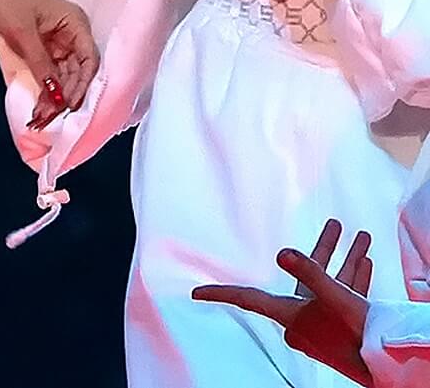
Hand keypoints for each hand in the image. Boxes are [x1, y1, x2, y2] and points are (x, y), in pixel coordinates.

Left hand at [0, 0, 97, 128]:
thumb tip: (57, 97)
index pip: (90, 61)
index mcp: (76, 24)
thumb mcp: (22, 33)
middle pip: (78, 72)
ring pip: (64, 76)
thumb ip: (42, 65)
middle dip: (65, 96)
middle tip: (48, 118)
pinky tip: (40, 105)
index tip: (69, 106)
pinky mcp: (45, 48)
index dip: (82, 86)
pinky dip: (46, 88)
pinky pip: (51, 72)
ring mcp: (59, 42)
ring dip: (55, 97)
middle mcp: (73, 34)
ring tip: (41, 118)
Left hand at [194, 219, 374, 386]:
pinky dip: (355, 277)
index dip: (220, 293)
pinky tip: (365, 259)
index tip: (196, 293)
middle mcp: (302, 318)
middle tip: (336, 224)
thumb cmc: (358, 332)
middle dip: (326, 248)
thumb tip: (282, 253)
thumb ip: (309, 272)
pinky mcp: (343, 327)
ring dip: (346, 258)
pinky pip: (345, 295)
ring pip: (331, 282)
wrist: (390, 361)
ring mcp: (324, 324)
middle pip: (306, 276)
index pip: (246, 298)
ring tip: (359, 234)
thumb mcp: (334, 296)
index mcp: (289, 314)